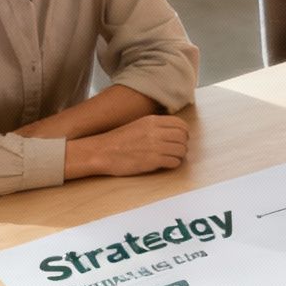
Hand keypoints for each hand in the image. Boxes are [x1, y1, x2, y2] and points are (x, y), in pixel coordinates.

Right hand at [74, 115, 188, 177]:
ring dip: (179, 155)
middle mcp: (156, 131)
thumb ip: (156, 126)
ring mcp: (155, 146)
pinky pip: (174, 162)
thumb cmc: (118, 141)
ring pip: (182, 150)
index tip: (180, 139)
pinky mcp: (153, 160)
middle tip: (176, 150)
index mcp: (152, 121)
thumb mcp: (138, 125)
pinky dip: (173, 164)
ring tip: (171, 157)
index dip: (184, 133)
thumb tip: (174, 132)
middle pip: (183, 137)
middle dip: (183, 144)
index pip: (181, 124)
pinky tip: (165, 164)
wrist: (102, 152)